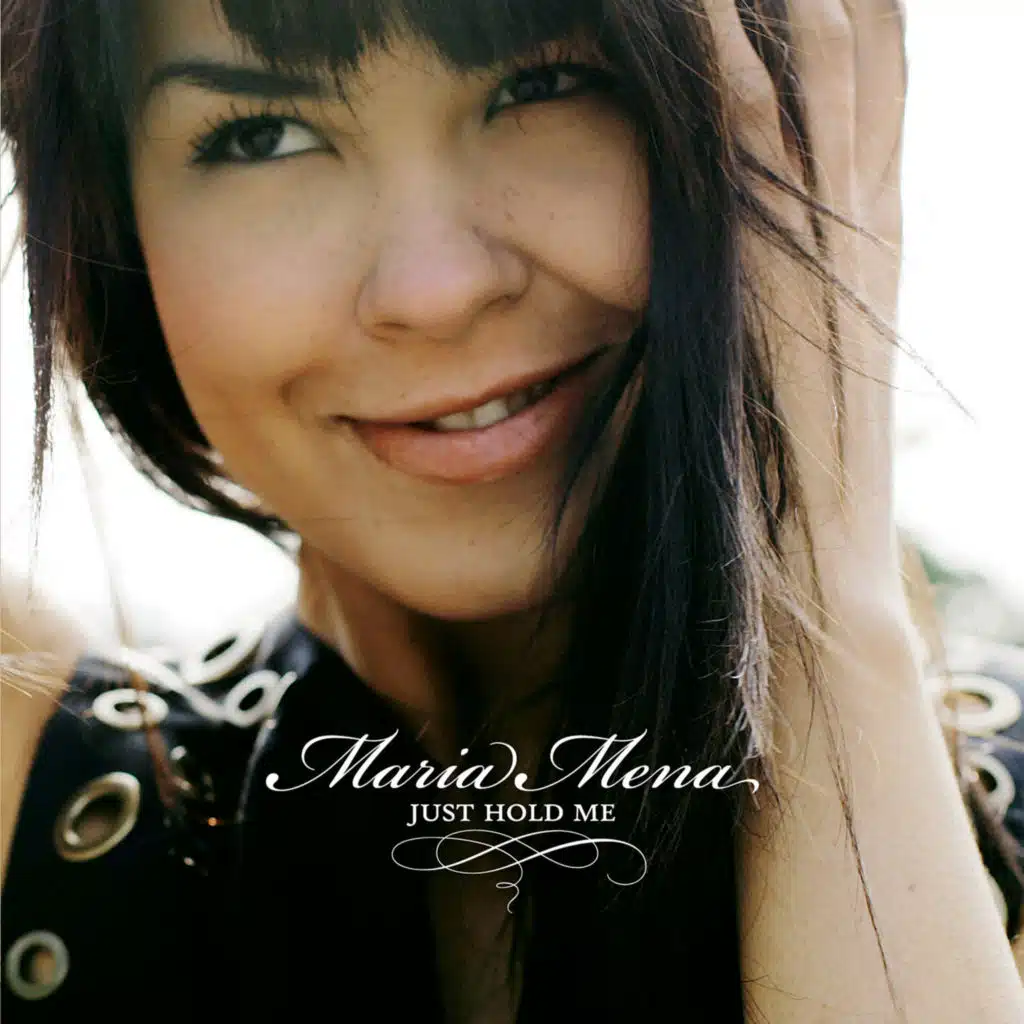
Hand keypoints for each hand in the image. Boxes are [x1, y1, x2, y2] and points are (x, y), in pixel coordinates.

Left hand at [709, 0, 909, 621]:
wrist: (808, 571)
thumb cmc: (776, 481)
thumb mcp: (783, 355)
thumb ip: (768, 284)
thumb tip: (719, 240)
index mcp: (865, 230)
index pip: (870, 67)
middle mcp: (866, 211)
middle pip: (861, 31)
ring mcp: (836, 233)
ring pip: (823, 48)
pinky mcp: (777, 268)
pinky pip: (754, 116)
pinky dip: (724, 42)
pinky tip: (684, 2)